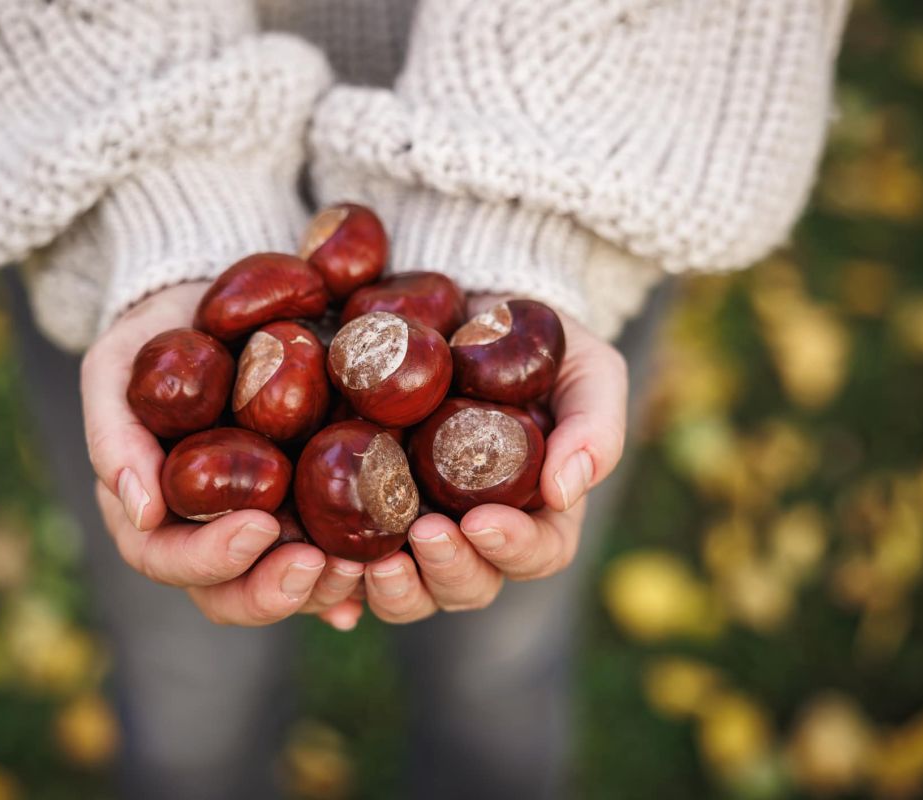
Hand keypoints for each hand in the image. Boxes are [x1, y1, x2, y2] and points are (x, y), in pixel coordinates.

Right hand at [83, 283, 364, 627]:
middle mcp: (207, 531)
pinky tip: (380, 570)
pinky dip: (355, 580)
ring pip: (284, 587)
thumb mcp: (115, 366)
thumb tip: (144, 512)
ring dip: (322, 589)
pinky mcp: (308, 506)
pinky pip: (331, 554)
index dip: (211, 558)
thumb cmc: (153, 337)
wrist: (215, 303)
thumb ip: (115, 433)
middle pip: (231, 596)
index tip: (259, 526)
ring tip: (360, 563)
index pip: (170, 560)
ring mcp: (262, 524)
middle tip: (318, 563)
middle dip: (273, 592)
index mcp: (153, 511)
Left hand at [362, 298, 627, 622]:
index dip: (512, 547)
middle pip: (469, 585)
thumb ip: (595, 424)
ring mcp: (416, 529)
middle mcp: (475, 533)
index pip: (536, 553)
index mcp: (536, 511)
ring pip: (410, 592)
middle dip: (448, 569)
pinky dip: (340, 590)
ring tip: (368, 561)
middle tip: (424, 533)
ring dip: (393, 590)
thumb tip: (564, 489)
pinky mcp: (365, 513)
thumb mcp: (588, 368)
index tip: (481, 520)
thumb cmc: (538, 343)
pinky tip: (327, 573)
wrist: (461, 305)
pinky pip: (350, 572)